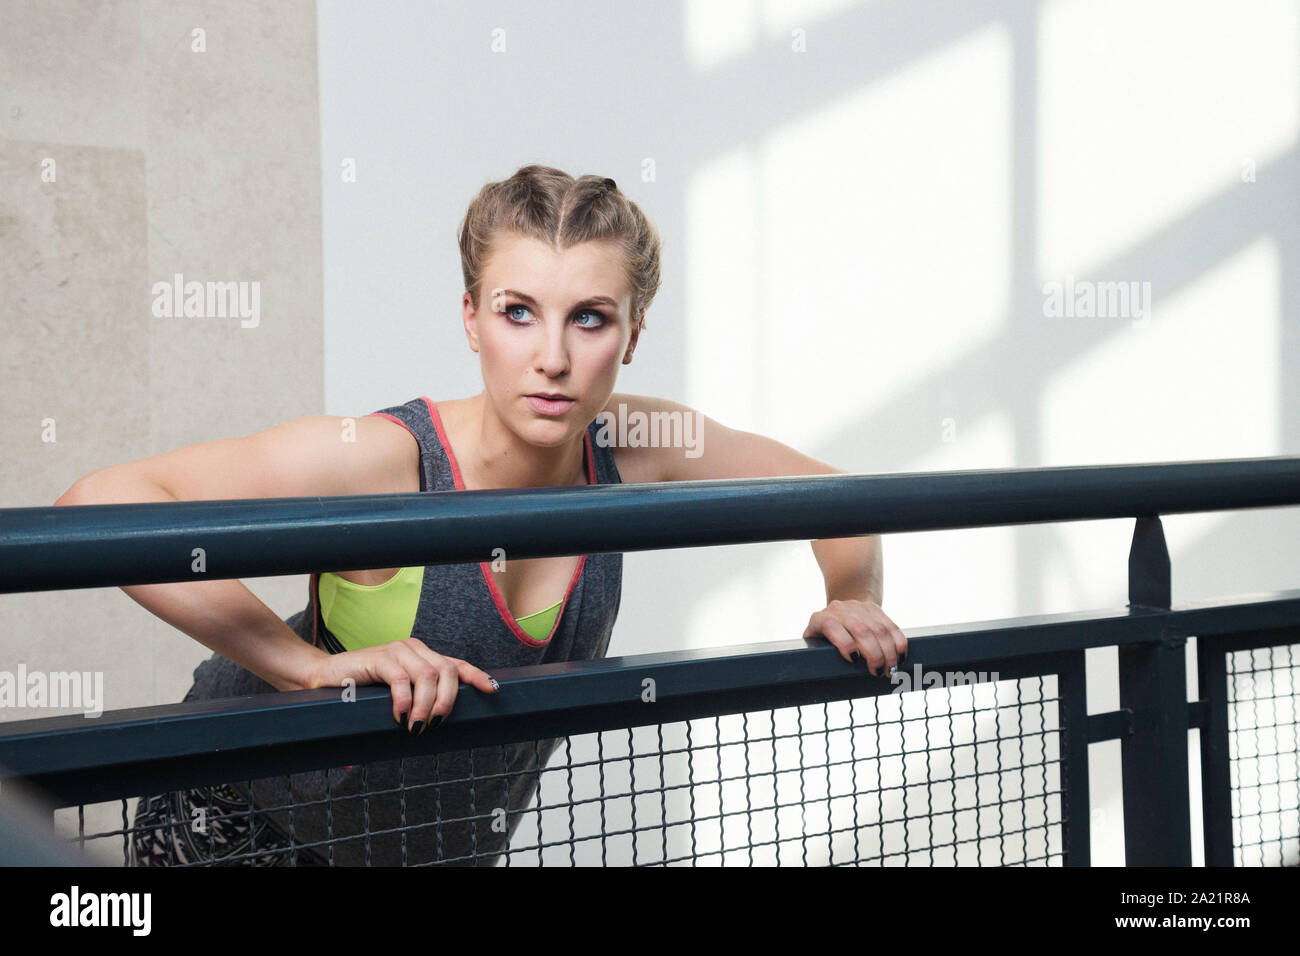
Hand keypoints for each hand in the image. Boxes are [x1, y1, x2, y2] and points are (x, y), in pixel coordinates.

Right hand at [307, 638, 498, 731]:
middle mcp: (414, 649)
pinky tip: (399, 716)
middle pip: (447, 670)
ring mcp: (397, 651)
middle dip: (448, 700)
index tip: (492, 690)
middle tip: (436, 724)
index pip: (456, 664)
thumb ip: (415, 703)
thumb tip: (433, 730)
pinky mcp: (379, 658)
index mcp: (422, 657)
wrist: (325, 678)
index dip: (476, 676)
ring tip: (417, 726)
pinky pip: (401, 678)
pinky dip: (404, 700)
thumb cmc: (362, 691)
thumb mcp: (395, 697)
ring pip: (428, 675)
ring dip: (427, 705)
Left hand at [802, 599, 906, 676]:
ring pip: (879, 629)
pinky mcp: (874, 608)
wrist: (837, 612)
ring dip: (889, 652)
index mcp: (820, 619)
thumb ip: (817, 657)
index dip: (844, 643)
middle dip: (874, 654)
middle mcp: (839, 609)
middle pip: (861, 630)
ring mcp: (857, 606)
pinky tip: (900, 657)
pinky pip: (890, 626)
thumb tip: (826, 675)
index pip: (831, 627)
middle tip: (879, 673)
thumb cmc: (823, 639)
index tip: (854, 660)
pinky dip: (898, 643)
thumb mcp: (815, 645)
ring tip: (891, 670)